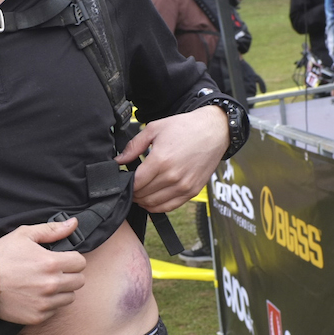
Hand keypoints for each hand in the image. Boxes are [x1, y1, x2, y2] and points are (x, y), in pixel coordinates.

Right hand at [0, 218, 86, 324]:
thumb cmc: (1, 257)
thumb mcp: (24, 235)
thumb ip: (51, 230)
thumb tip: (73, 224)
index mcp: (51, 263)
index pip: (80, 262)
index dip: (72, 259)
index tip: (63, 259)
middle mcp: (51, 285)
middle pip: (79, 281)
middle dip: (70, 274)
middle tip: (54, 271)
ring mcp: (45, 303)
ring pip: (69, 297)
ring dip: (62, 290)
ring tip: (45, 284)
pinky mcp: (38, 316)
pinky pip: (55, 310)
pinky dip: (49, 304)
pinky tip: (36, 295)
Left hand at [114, 106, 228, 213]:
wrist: (214, 131)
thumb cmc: (185, 127)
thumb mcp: (155, 128)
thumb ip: (134, 146)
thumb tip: (119, 160)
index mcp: (160, 160)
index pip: (135, 183)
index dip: (125, 184)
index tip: (124, 179)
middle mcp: (172, 177)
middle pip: (143, 195)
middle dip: (133, 192)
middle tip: (130, 186)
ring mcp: (184, 186)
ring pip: (154, 204)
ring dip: (143, 201)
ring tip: (140, 192)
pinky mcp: (192, 191)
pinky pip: (170, 207)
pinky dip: (158, 207)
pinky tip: (152, 199)